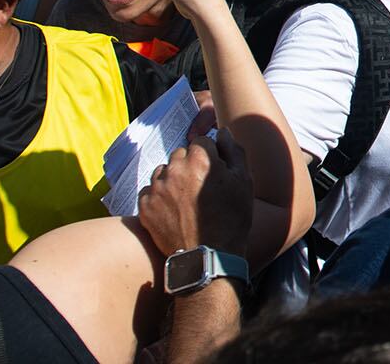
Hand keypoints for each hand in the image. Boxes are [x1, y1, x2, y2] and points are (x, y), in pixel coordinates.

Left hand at [137, 130, 252, 259]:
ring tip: (186, 200)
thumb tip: (221, 132)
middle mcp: (175, 168)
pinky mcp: (145, 206)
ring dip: (173, 179)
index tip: (214, 172)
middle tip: (201, 187)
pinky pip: (149, 191)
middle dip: (190, 165)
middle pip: (180, 154)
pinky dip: (159, 197)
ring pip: (163, 171)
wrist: (208, 256)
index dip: (210, 156)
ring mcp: (157, 188)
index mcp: (201, 159)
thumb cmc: (232, 218)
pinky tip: (172, 210)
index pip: (201, 142)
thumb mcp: (244, 181)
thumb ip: (233, 150)